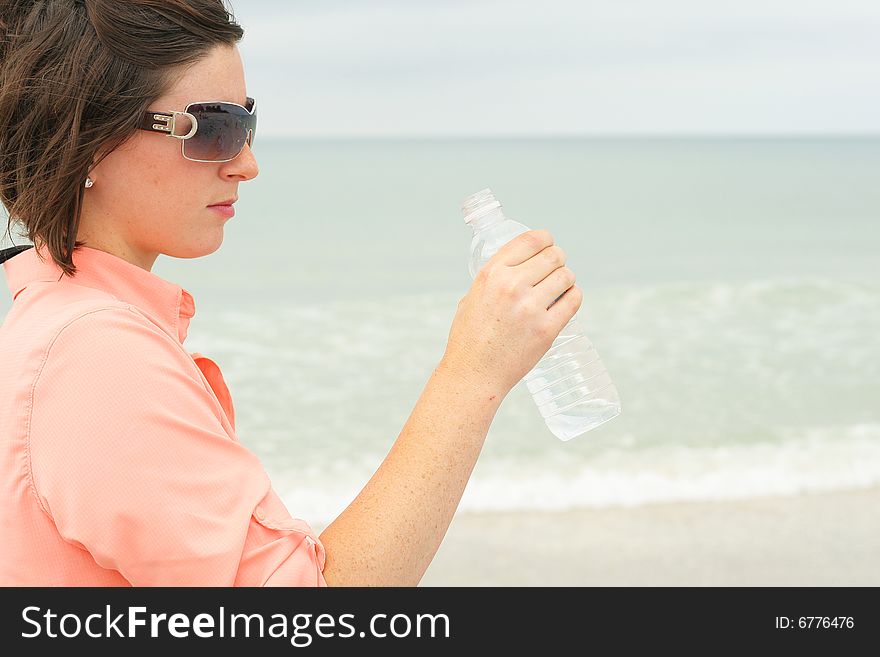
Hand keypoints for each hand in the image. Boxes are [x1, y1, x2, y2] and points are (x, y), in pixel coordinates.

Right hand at [440, 229, 581, 398]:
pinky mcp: (547, 329)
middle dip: (558, 260)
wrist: (474, 374)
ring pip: (567, 276)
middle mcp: (512, 285)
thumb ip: (494, 280)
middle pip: (554, 255)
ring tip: (560, 287)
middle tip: (555, 269)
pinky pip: (574, 300)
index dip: (546, 239)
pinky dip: (573, 296)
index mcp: (492, 273)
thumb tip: (517, 269)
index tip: (548, 245)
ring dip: (566, 279)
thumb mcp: (472, 297)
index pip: (531, 240)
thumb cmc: (470, 339)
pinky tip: (567, 300)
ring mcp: (531, 308)